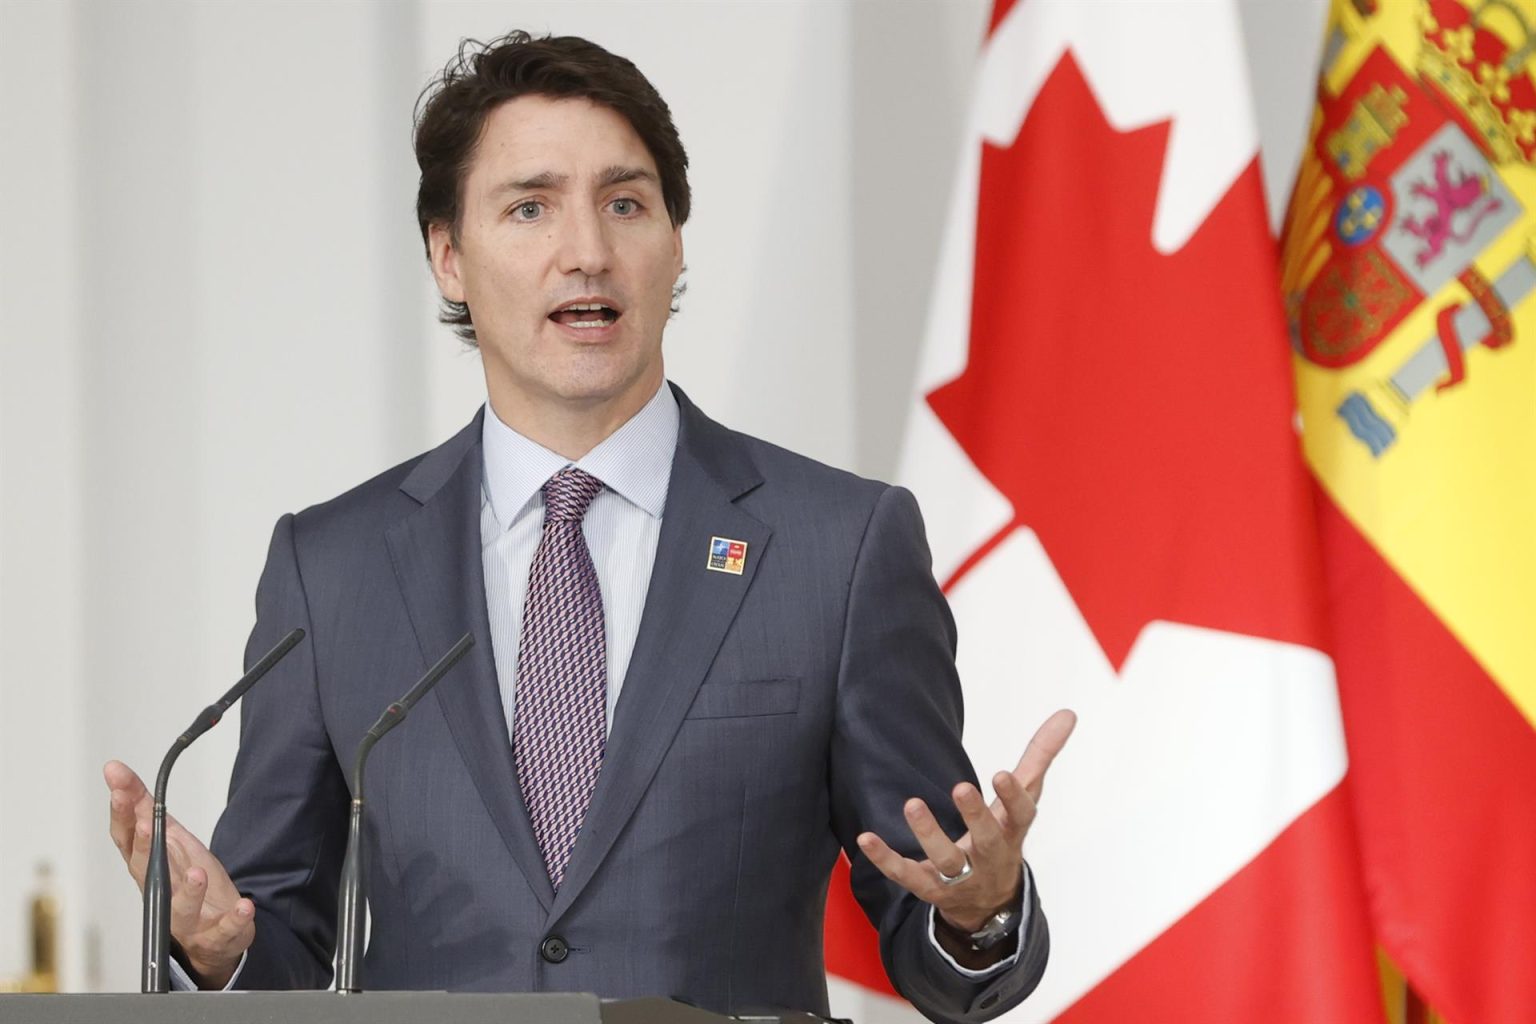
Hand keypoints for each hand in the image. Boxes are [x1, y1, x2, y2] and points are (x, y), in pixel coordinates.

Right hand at [104, 760, 254, 987]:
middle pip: (150, 873)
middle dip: (147, 850)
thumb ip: (146, 808)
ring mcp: (189, 920)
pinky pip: (225, 930)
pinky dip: (234, 920)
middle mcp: (162, 896)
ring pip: (183, 908)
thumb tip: (117, 771)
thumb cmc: (186, 883)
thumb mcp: (171, 840)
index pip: (128, 841)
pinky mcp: (218, 934)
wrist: (214, 934)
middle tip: (147, 825)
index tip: (119, 788)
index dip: (122, 815)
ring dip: (189, 891)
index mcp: (150, 870)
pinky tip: (244, 907)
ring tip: (196, 873)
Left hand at [856, 709, 1075, 935]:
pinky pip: (907, 876)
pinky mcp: (929, 888)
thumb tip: (1067, 713)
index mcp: (1012, 832)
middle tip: (961, 786)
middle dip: (975, 816)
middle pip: (985, 840)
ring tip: (912, 803)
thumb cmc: (1005, 835)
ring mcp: (960, 877)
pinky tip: (866, 839)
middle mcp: (988, 857)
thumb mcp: (1024, 799)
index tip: (1002, 774)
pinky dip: (887, 860)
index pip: (1020, 816)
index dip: (1014, 797)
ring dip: (929, 834)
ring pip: (946, 861)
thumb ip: (1040, 756)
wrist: (989, 903)